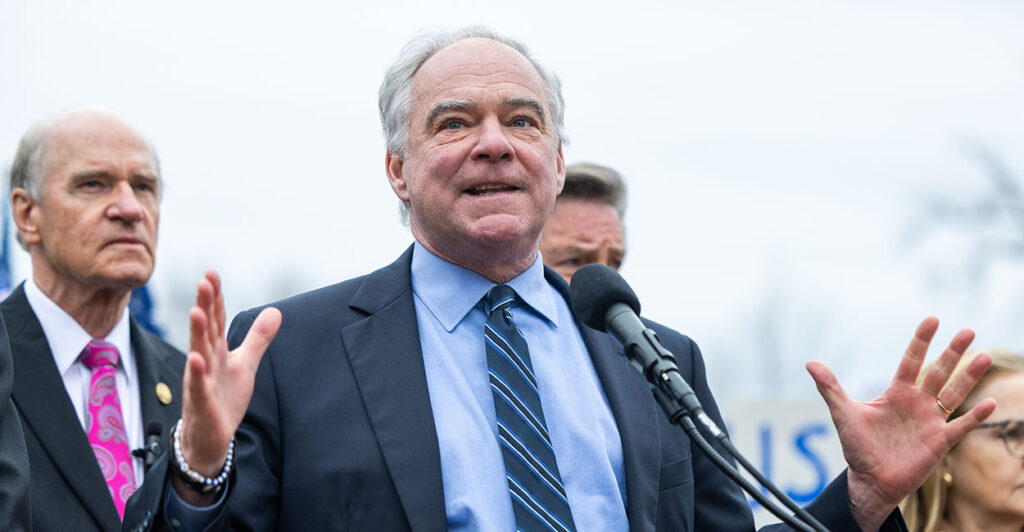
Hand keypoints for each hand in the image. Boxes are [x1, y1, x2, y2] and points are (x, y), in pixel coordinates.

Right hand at [174, 271, 280, 502]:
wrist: (210, 437)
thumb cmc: (224, 397)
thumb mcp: (245, 363)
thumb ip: (258, 338)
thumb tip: (275, 311)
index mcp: (216, 350)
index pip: (215, 319)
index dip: (215, 297)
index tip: (211, 273)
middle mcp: (205, 361)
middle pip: (205, 329)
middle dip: (204, 305)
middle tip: (204, 281)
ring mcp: (201, 381)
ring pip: (198, 353)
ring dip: (197, 333)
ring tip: (197, 310)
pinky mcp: (202, 403)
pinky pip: (199, 386)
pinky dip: (197, 373)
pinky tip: (196, 359)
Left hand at [806, 316, 994, 530]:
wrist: (870, 479)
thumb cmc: (857, 447)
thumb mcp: (843, 414)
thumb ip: (830, 388)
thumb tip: (810, 362)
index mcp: (896, 392)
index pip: (911, 360)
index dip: (921, 341)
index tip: (933, 320)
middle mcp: (917, 402)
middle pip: (939, 372)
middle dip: (953, 352)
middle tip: (969, 331)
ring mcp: (931, 420)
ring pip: (954, 394)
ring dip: (970, 376)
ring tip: (985, 356)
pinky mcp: (940, 441)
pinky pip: (961, 426)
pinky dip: (975, 416)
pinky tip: (990, 402)